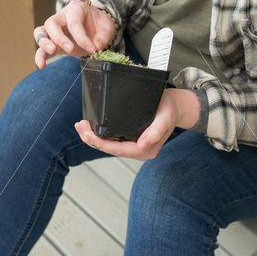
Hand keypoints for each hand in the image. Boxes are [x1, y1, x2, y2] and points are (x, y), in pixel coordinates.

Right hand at [33, 0, 115, 67]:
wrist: (95, 26)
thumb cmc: (98, 23)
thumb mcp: (106, 26)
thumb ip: (103, 36)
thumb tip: (96, 47)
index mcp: (75, 9)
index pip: (74, 23)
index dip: (82, 38)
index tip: (92, 49)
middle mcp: (61, 17)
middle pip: (52, 24)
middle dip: (60, 37)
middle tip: (71, 49)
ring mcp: (54, 30)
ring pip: (40, 32)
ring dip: (44, 43)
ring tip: (52, 51)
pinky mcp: (52, 42)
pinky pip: (41, 48)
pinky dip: (40, 56)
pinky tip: (41, 65)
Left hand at [75, 88, 200, 159]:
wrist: (176, 106)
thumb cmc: (170, 109)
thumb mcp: (165, 118)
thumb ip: (155, 132)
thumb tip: (142, 145)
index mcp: (145, 149)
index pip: (117, 150)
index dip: (100, 143)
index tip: (88, 134)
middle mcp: (138, 150)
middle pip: (110, 148)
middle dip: (92, 139)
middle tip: (80, 126)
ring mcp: (134, 144)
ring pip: (109, 144)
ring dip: (93, 136)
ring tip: (80, 126)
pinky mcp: (131, 137)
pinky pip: (113, 138)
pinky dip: (100, 132)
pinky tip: (91, 126)